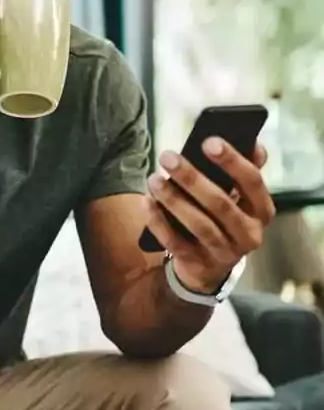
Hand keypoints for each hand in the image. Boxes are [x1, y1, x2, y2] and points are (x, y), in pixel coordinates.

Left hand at [143, 137, 275, 293]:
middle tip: (167, 157)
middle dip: (192, 178)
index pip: (252, 182)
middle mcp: (248, 234)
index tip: (208, 141)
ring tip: (154, 179)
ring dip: (173, 199)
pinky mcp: (198, 265)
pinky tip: (147, 201)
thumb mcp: (239, 198)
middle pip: (220, 203)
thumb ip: (243, 172)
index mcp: (261, 211)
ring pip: (198, 224)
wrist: (210, 268)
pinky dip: (158, 221)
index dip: (232, 161)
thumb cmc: (223, 220)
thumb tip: (253, 142)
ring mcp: (224, 253)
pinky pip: (175, 242)